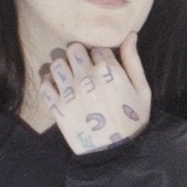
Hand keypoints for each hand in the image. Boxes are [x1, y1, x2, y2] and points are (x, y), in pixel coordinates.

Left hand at [39, 36, 150, 155]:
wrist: (117, 152)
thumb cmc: (133, 120)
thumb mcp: (142, 90)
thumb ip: (133, 60)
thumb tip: (130, 34)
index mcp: (109, 70)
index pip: (98, 48)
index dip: (101, 56)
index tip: (104, 67)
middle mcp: (86, 77)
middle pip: (74, 49)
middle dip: (80, 56)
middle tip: (86, 69)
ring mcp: (70, 92)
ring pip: (57, 63)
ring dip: (64, 68)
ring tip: (73, 79)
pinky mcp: (58, 108)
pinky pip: (45, 85)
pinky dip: (49, 83)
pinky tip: (60, 89)